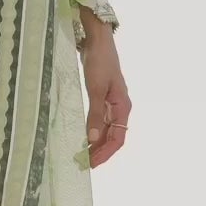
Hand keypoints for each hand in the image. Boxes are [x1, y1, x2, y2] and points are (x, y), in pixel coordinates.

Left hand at [80, 29, 130, 168]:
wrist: (98, 42)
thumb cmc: (100, 63)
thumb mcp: (96, 89)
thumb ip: (95, 114)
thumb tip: (93, 138)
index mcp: (123, 107)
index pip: (118, 139)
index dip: (105, 153)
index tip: (92, 164)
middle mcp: (120, 109)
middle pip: (112, 137)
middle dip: (100, 152)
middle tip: (83, 164)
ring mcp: (112, 104)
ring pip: (106, 131)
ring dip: (96, 144)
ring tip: (82, 155)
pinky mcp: (102, 99)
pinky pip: (100, 121)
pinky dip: (92, 131)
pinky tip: (83, 137)